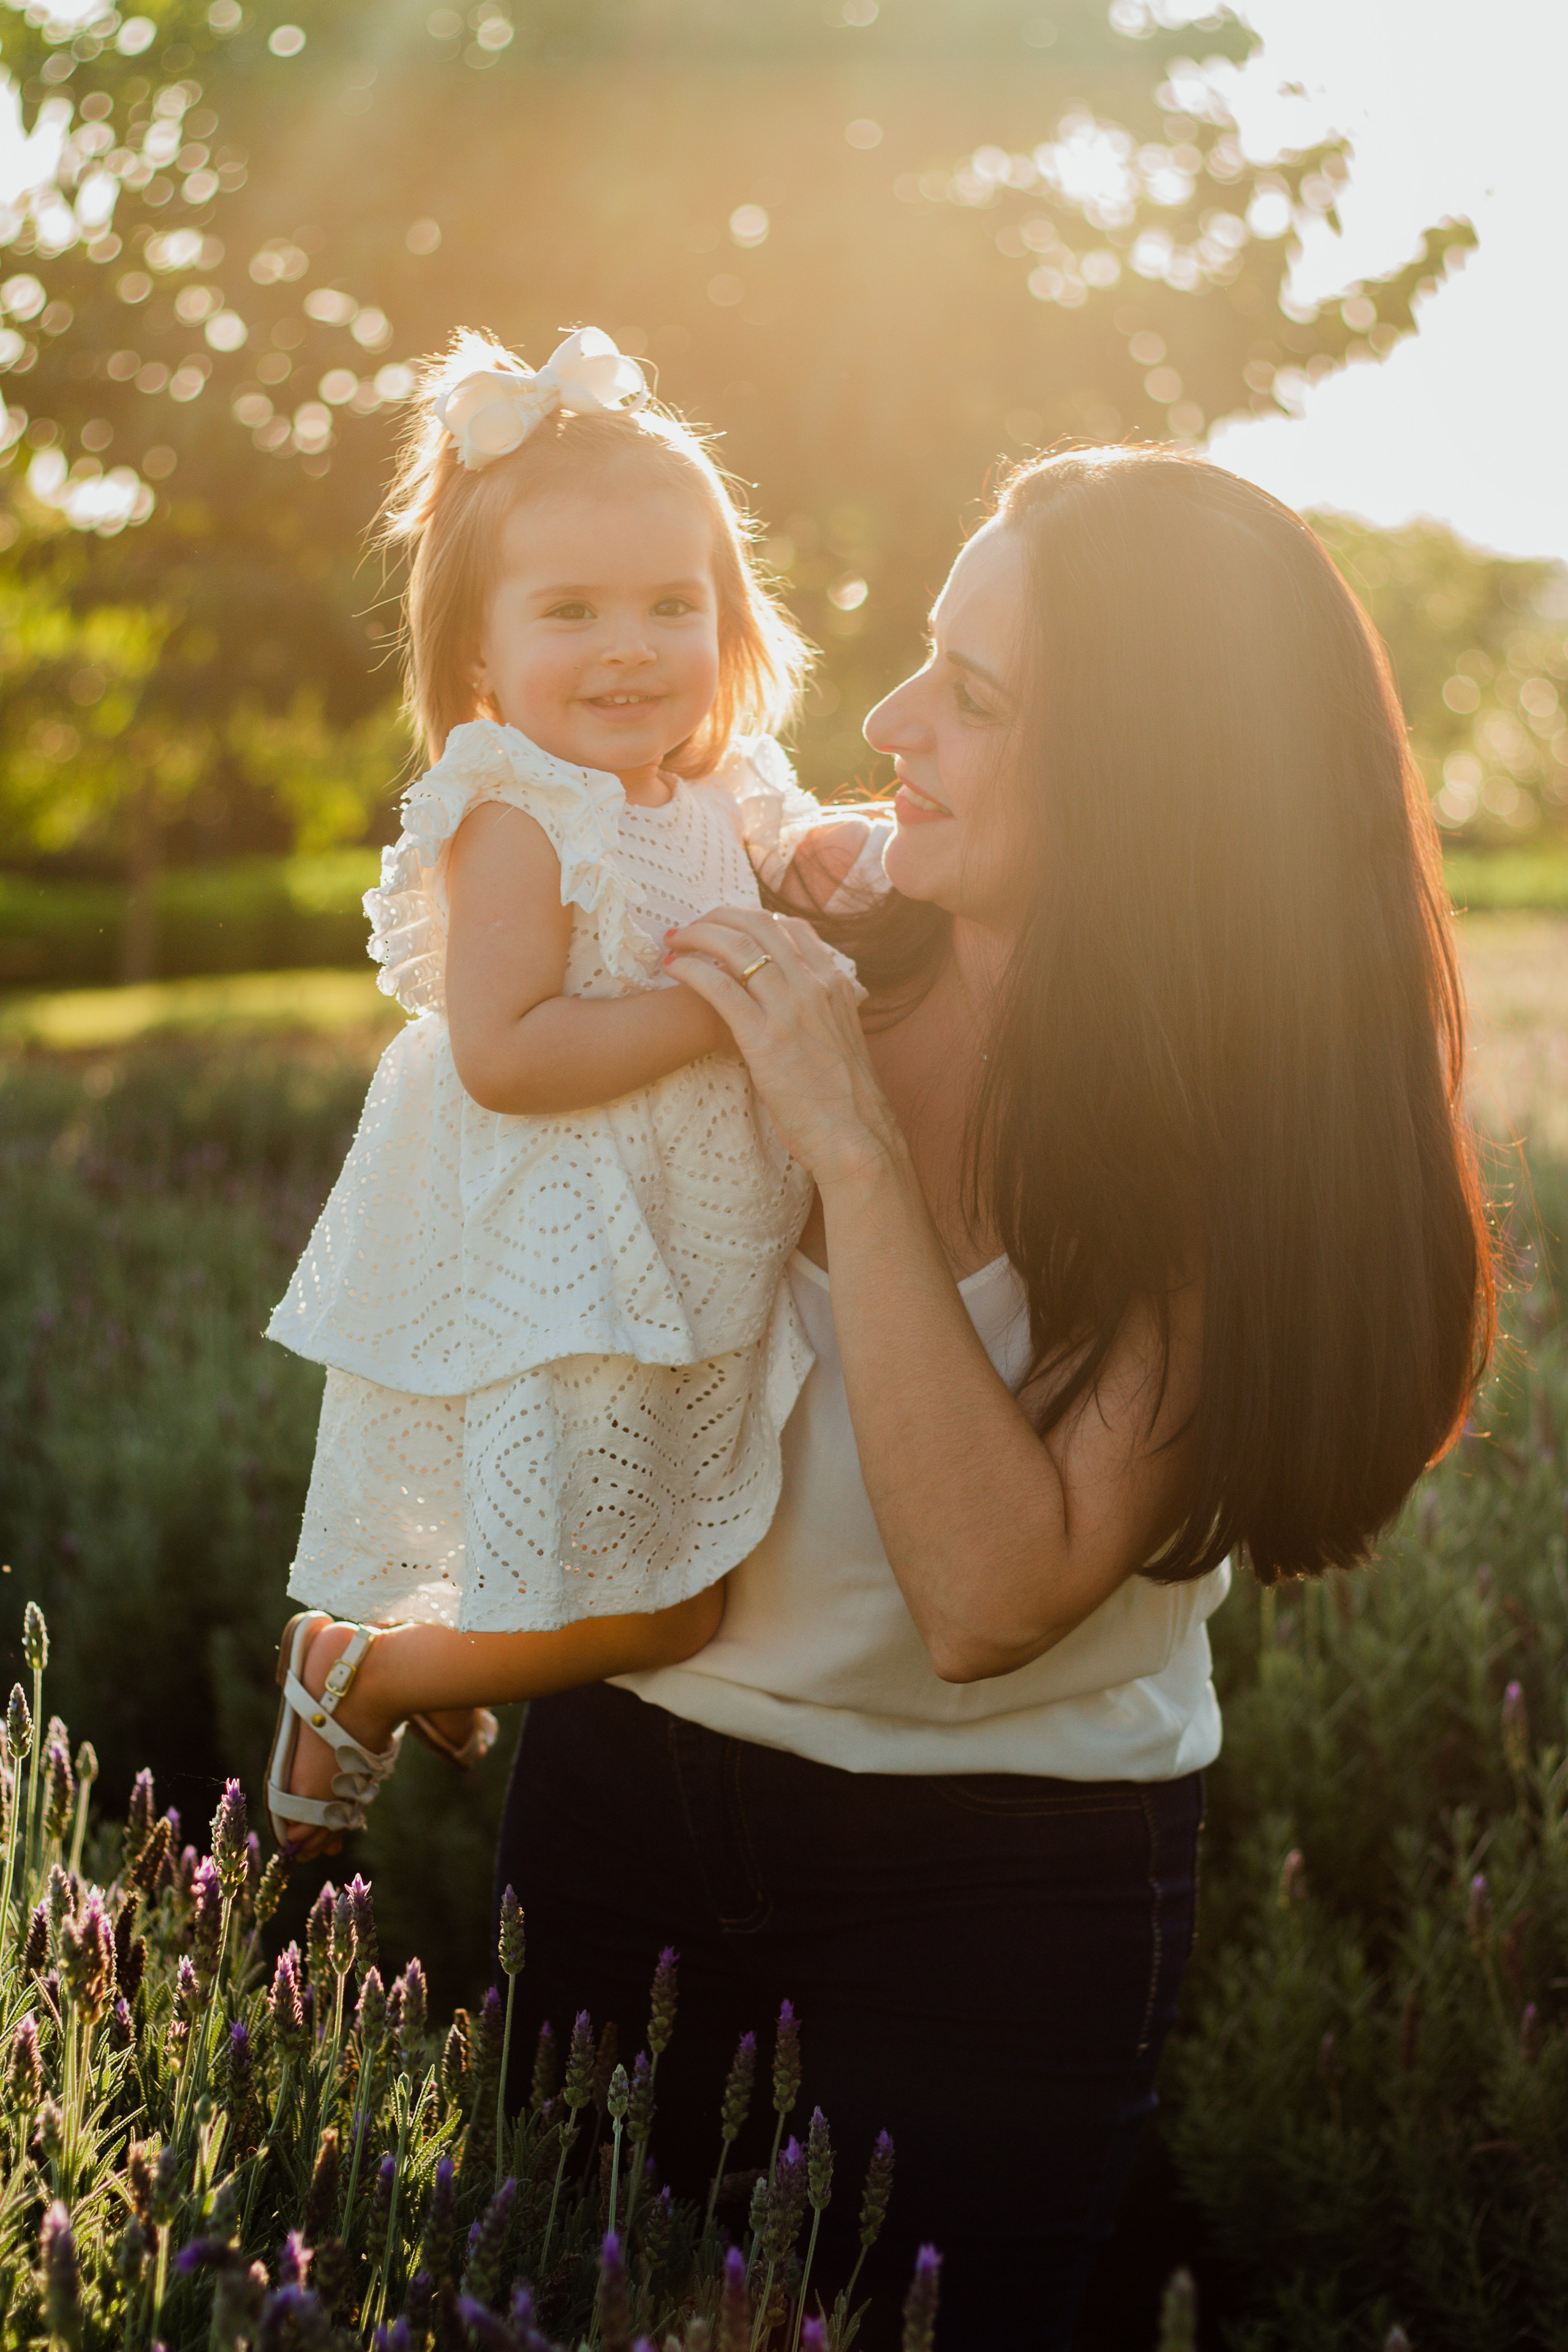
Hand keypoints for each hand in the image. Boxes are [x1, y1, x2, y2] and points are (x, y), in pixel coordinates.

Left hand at [663, 906, 902, 1191]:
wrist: (854, 1136)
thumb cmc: (845, 1099)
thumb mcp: (843, 1039)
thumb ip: (825, 1011)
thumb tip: (807, 1006)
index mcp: (834, 983)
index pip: (791, 927)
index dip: (751, 917)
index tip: (726, 925)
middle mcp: (814, 987)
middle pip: (758, 925)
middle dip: (717, 918)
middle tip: (689, 929)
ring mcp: (790, 1010)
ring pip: (736, 947)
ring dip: (697, 936)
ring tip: (673, 943)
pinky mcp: (764, 1039)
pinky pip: (719, 987)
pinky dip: (690, 971)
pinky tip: (673, 970)